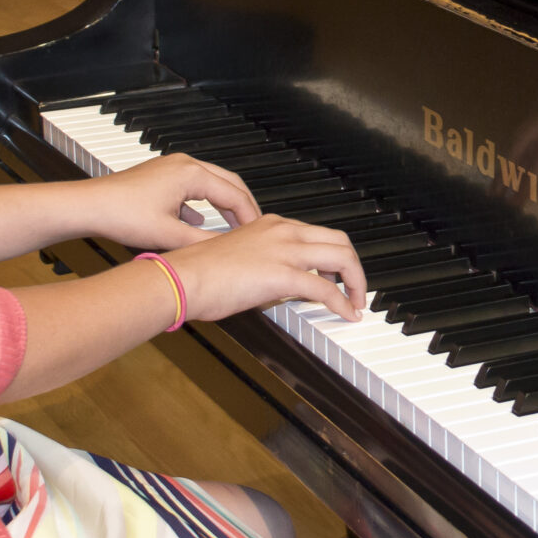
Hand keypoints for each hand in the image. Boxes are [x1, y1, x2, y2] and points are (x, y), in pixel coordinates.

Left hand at [91, 154, 261, 250]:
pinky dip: (202, 202)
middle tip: (254, 227)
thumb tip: (228, 249)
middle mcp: (185, 164)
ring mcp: (172, 167)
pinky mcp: (161, 175)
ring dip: (223, 203)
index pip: (235, 194)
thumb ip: (203, 241)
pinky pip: (192, 186)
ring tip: (233, 225)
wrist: (89, 206)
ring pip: (210, 183)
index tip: (258, 234)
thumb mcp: (169, 235)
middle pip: (228, 182)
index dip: (250, 216)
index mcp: (191, 173)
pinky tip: (198, 221)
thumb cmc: (121, 215)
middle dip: (242, 206)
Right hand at [165, 214, 365, 322]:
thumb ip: (265, 265)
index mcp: (272, 224)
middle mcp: (283, 231)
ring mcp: (285, 250)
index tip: (339, 276)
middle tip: (355, 289)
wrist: (181, 278)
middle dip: (354, 267)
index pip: (319, 233)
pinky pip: (326, 289)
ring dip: (356, 282)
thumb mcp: (240, 258)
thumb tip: (281, 287)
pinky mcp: (283, 274)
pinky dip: (343, 302)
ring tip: (356, 302)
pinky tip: (346, 314)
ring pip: (342, 258)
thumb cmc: (199, 273)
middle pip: (339, 241)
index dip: (335, 256)